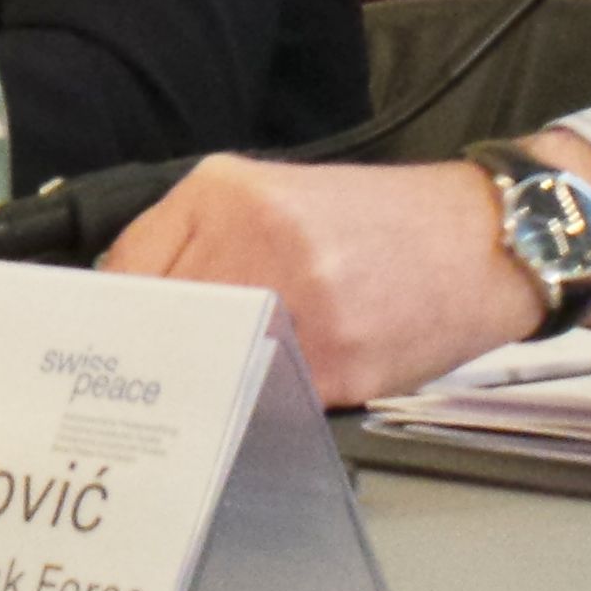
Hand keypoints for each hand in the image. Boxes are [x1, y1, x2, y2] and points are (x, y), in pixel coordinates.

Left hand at [99, 138, 590, 406]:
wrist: (480, 240)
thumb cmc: (378, 222)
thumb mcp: (274, 193)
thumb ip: (196, 233)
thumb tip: (128, 294)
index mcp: (228, 192)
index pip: (130, 266)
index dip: (118, 311)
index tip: (111, 335)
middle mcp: (255, 240)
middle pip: (161, 320)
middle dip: (157, 348)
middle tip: (159, 366)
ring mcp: (296, 304)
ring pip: (209, 363)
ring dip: (206, 378)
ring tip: (226, 369)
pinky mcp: (335, 362)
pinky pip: (265, 395)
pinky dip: (262, 397)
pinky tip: (280, 380)